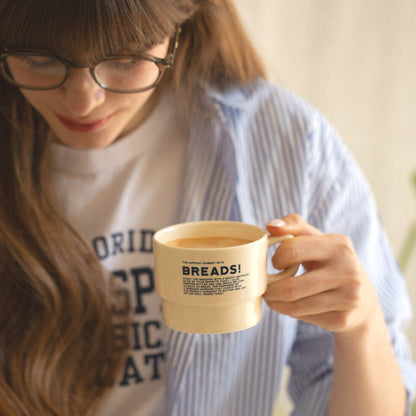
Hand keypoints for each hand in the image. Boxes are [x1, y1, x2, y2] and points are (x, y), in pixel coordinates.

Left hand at [263, 214, 379, 334]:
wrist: (363, 300)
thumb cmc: (330, 262)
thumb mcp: (317, 239)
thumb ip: (294, 225)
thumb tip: (271, 226)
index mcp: (339, 245)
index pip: (292, 250)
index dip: (277, 258)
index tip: (276, 263)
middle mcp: (348, 271)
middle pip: (291, 287)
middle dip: (270, 288)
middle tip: (265, 286)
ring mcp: (348, 297)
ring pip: (295, 305)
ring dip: (275, 302)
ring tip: (270, 297)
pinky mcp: (342, 320)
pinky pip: (303, 317)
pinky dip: (288, 312)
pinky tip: (287, 305)